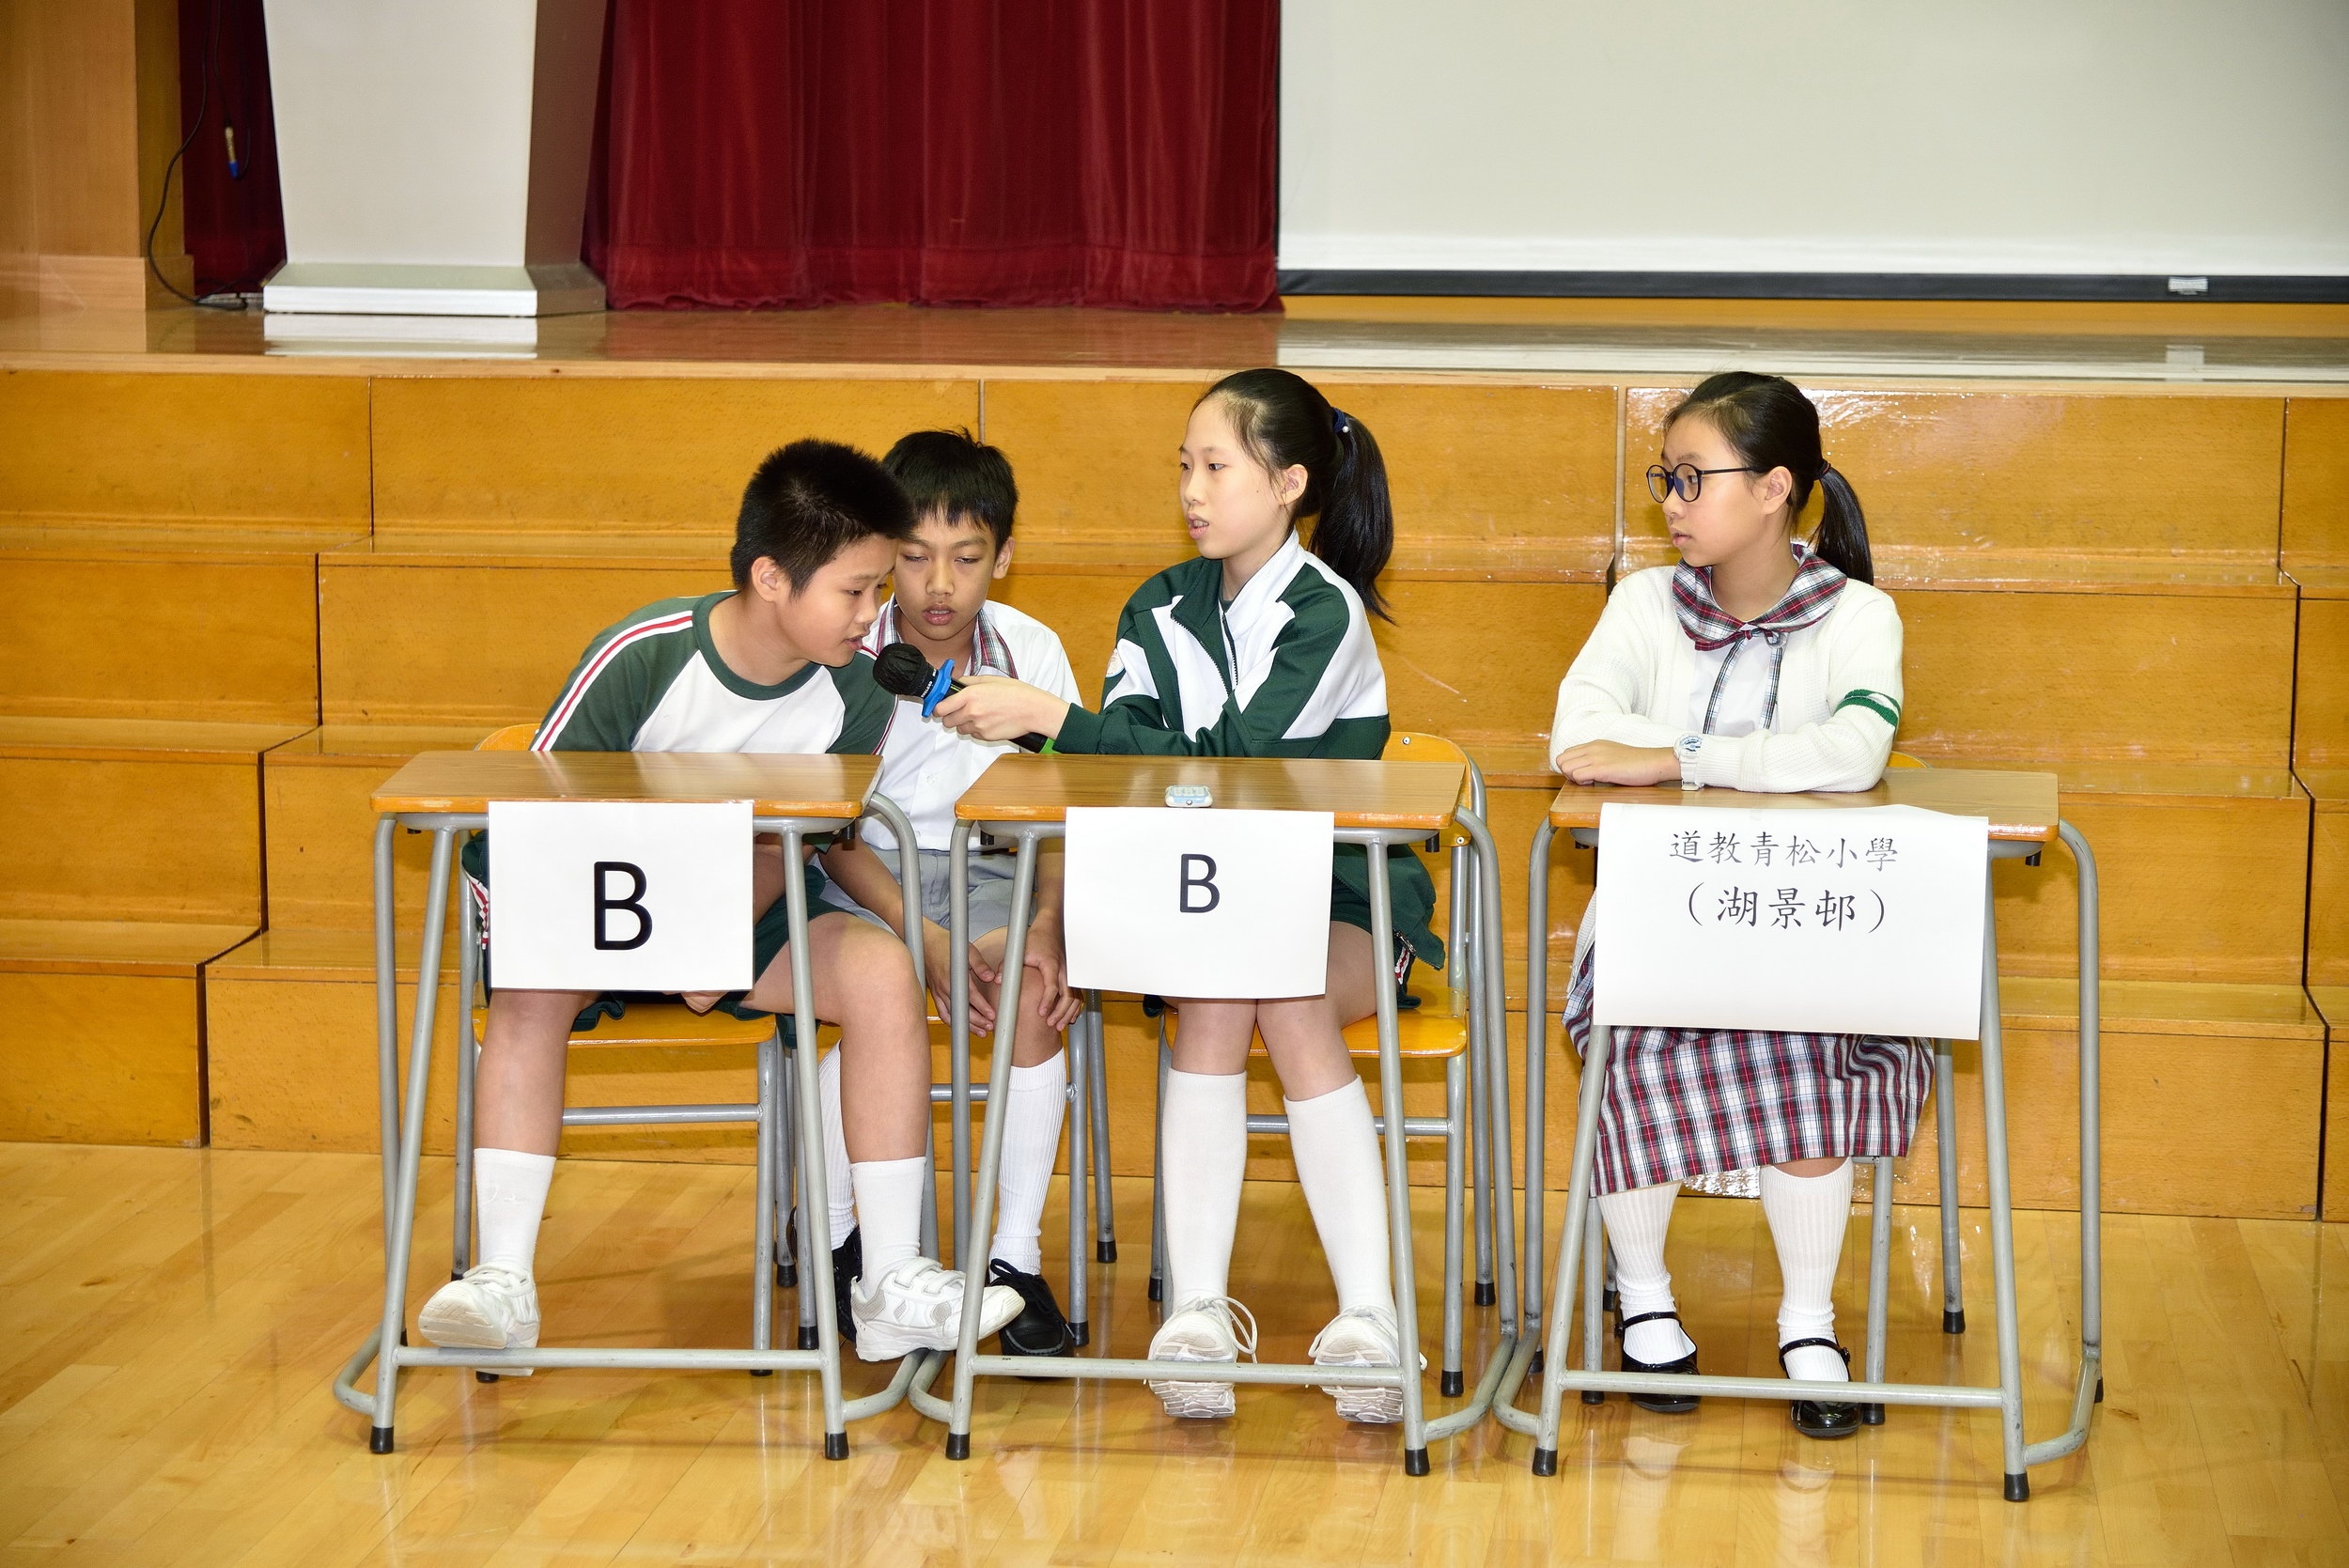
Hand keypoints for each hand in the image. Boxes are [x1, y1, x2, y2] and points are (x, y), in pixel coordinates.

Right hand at [921, 921, 1000, 1032]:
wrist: (926, 942)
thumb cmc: (947, 945)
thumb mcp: (968, 950)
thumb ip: (980, 965)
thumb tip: (991, 977)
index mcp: (954, 976)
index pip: (971, 997)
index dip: (982, 1008)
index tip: (992, 1015)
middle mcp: (945, 987)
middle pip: (962, 1010)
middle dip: (977, 1021)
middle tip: (989, 1028)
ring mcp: (938, 992)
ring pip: (952, 1015)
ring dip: (966, 1025)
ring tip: (980, 1032)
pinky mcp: (935, 994)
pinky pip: (942, 1013)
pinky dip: (952, 1022)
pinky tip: (962, 1027)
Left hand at [931, 676, 1069, 744]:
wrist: (1033, 710)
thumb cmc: (1016, 693)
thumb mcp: (991, 680)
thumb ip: (969, 682)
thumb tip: (955, 683)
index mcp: (970, 695)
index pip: (941, 708)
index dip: (938, 708)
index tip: (939, 707)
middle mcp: (971, 712)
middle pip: (947, 721)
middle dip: (951, 717)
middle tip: (960, 711)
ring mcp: (978, 726)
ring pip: (960, 729)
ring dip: (965, 724)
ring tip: (980, 715)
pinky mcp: (986, 736)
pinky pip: (974, 735)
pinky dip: (978, 730)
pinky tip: (990, 721)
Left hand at [1017, 914, 1083, 1030]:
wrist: (1050, 929)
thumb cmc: (1037, 940)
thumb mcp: (1020, 951)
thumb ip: (1008, 966)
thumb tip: (997, 980)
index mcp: (1051, 965)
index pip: (1052, 986)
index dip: (1047, 1001)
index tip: (1041, 1013)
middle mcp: (1064, 971)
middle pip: (1068, 995)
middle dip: (1061, 1012)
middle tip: (1050, 1024)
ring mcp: (1070, 974)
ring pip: (1076, 997)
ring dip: (1068, 1012)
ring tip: (1059, 1025)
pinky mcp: (1072, 976)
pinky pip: (1078, 995)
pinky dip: (1075, 1007)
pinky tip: (1069, 1017)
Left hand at [1554, 741, 1680, 785]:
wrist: (1654, 762)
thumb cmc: (1636, 763)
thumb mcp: (1612, 755)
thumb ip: (1597, 759)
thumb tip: (1584, 771)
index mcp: (1594, 744)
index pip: (1566, 753)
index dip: (1570, 767)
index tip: (1582, 774)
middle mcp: (1592, 748)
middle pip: (1561, 760)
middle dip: (1568, 773)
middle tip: (1584, 780)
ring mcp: (1597, 757)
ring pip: (1566, 767)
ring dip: (1575, 778)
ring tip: (1591, 781)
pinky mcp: (1602, 768)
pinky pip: (1577, 775)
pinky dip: (1582, 782)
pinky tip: (1596, 782)